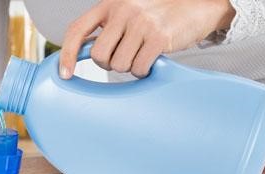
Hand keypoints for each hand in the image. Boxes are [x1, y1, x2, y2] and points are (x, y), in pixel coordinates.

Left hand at [59, 0, 234, 77]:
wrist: (199, 4)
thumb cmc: (159, 13)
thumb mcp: (128, 12)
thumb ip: (108, 28)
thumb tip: (83, 54)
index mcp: (110, 4)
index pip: (78, 30)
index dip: (67, 55)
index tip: (65, 74)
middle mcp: (123, 10)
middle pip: (99, 56)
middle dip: (110, 64)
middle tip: (125, 56)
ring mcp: (141, 22)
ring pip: (119, 65)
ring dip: (130, 67)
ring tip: (143, 53)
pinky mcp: (159, 37)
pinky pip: (139, 68)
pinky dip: (144, 70)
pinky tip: (153, 58)